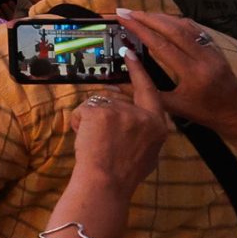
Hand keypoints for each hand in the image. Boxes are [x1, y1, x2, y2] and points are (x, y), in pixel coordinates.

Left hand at [66, 63, 171, 194]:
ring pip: (98, 104)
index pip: (150, 92)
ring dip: (90, 120)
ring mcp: (121, 111)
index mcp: (158, 126)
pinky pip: (83, 109)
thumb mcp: (149, 153)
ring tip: (94, 143)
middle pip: (117, 100)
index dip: (139, 72)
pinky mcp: (100, 111)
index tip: (130, 54)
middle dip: (104, 111)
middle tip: (99, 131)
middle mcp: (143, 115)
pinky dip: (78, 122)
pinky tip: (83, 138)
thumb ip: (147, 132)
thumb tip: (139, 120)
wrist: (105, 182)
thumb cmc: (124, 174)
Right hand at [116, 9, 236, 140]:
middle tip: (126, 12)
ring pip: (184, 26)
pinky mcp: (215, 47)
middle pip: (172, 29)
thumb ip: (148, 89)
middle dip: (147, 17)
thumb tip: (122, 74)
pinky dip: (176, 22)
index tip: (123, 19)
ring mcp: (212, 50)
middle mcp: (203, 58)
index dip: (140, 29)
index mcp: (192, 74)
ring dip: (160, 17)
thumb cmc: (205, 113)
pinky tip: (163, 21)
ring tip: (140, 14)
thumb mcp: (174, 107)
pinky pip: (194, 29)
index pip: (161, 45)